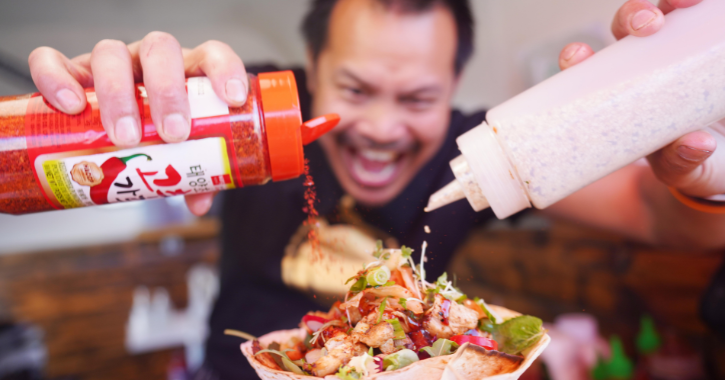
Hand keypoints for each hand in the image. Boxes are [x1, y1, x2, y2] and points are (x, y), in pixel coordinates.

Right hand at [28, 32, 248, 214]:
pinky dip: (57, 79)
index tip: (231, 99)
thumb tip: (199, 203)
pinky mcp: (72, 73)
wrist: (117, 133)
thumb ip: (196, 175)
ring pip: (111, 54)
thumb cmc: (160, 138)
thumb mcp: (183, 156)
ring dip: (118, 94)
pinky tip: (71, 107)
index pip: (212, 56)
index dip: (225, 71)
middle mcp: (151, 61)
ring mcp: (112, 64)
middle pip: (160, 51)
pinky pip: (54, 61)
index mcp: (188, 73)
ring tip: (124, 137)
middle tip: (172, 133)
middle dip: (168, 91)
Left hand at [557, 0, 724, 198]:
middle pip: (626, 27)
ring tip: (686, 1)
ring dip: (672, 0)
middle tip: (648, 24)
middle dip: (631, 15)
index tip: (576, 56)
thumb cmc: (690, 163)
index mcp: (620, 94)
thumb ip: (684, 163)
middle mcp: (644, 65)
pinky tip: (707, 2)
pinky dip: (704, 6)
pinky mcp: (708, 47)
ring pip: (667, 11)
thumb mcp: (684, 170)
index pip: (589, 69)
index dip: (577, 56)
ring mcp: (677, 50)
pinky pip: (704, 19)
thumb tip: (694, 144)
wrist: (723, 158)